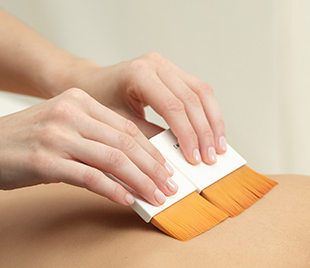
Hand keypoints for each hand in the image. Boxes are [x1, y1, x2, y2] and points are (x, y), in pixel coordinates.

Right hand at [0, 89, 176, 206]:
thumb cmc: (19, 145)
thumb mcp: (59, 127)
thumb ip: (92, 137)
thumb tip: (134, 163)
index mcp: (77, 100)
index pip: (127, 126)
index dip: (153, 151)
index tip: (168, 170)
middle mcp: (69, 113)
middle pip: (126, 143)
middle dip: (154, 168)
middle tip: (170, 188)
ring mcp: (57, 136)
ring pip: (114, 160)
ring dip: (140, 182)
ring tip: (155, 198)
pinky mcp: (45, 161)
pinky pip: (90, 178)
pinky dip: (114, 191)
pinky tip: (127, 201)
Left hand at [68, 52, 225, 165]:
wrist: (91, 83)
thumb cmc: (100, 102)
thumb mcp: (119, 124)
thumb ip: (148, 139)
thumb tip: (175, 159)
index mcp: (139, 74)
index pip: (173, 107)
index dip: (187, 135)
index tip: (194, 159)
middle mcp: (156, 64)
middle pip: (192, 99)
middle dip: (204, 132)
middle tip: (210, 158)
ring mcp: (167, 65)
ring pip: (203, 92)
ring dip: (213, 122)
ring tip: (218, 148)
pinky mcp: (175, 71)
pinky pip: (200, 91)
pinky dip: (209, 113)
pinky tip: (213, 133)